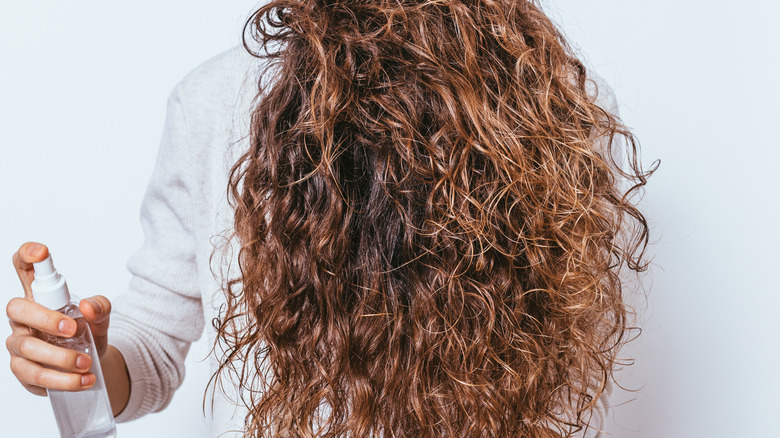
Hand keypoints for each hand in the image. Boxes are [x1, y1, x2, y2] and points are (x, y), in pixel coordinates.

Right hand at [6, 242, 111, 394]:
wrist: (91, 365)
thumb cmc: (87, 332)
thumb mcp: (101, 317)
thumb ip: (100, 306)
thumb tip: (88, 307)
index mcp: (40, 297)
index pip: (25, 270)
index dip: (27, 256)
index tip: (42, 253)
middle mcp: (24, 318)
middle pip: (16, 308)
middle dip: (45, 319)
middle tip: (73, 330)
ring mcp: (20, 344)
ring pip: (27, 348)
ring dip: (60, 357)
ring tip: (86, 362)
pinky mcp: (23, 370)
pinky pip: (35, 375)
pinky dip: (63, 380)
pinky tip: (83, 380)